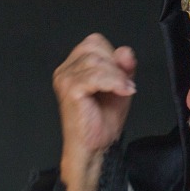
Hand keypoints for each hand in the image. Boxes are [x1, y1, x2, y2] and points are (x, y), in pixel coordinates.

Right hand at [54, 34, 136, 190]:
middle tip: (124, 86)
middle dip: (115, 65)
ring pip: (96, 61)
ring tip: (124, 91)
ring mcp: (64, 79)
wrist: (94, 148)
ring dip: (117, 75)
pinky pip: (95, 76)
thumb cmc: (102, 121)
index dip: (112, 55)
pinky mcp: (70, 90)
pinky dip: (114, 82)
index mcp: (73, 66)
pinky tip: (122, 92)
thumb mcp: (119, 86)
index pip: (94, 42)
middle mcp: (65, 70)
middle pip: (94, 47)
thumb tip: (125, 51)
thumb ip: (123, 67)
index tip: (122, 75)